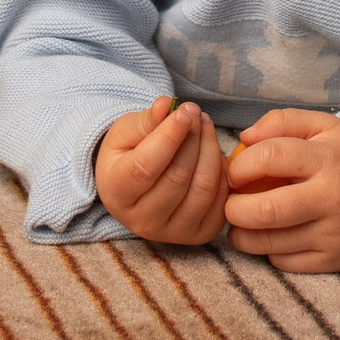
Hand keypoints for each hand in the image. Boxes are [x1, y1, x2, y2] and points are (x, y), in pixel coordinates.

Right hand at [95, 98, 227, 245]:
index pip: (146, 167)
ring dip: (211, 150)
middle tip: (196, 112)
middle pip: (178, 177)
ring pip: (203, 189)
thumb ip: (146, 120)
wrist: (135, 188)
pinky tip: (212, 153)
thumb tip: (166, 104)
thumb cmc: (128, 155)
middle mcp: (141, 221)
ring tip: (205, 126)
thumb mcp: (125, 133)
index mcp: (116, 194)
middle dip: (194, 138)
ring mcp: (171, 233)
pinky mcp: (198, 235)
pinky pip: (220, 203)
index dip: (170, 136)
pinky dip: (222, 173)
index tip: (184, 111)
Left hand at [221, 110, 339, 272]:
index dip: (241, 165)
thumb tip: (244, 138)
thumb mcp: (323, 126)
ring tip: (241, 220)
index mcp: (329, 160)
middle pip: (267, 211)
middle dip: (233, 208)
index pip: (273, 158)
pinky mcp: (333, 262)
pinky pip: (282, 262)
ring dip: (241, 234)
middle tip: (229, 202)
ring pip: (269, 243)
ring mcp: (334, 235)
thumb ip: (281, 122)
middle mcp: (334, 200)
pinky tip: (271, 235)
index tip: (234, 171)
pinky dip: (267, 250)